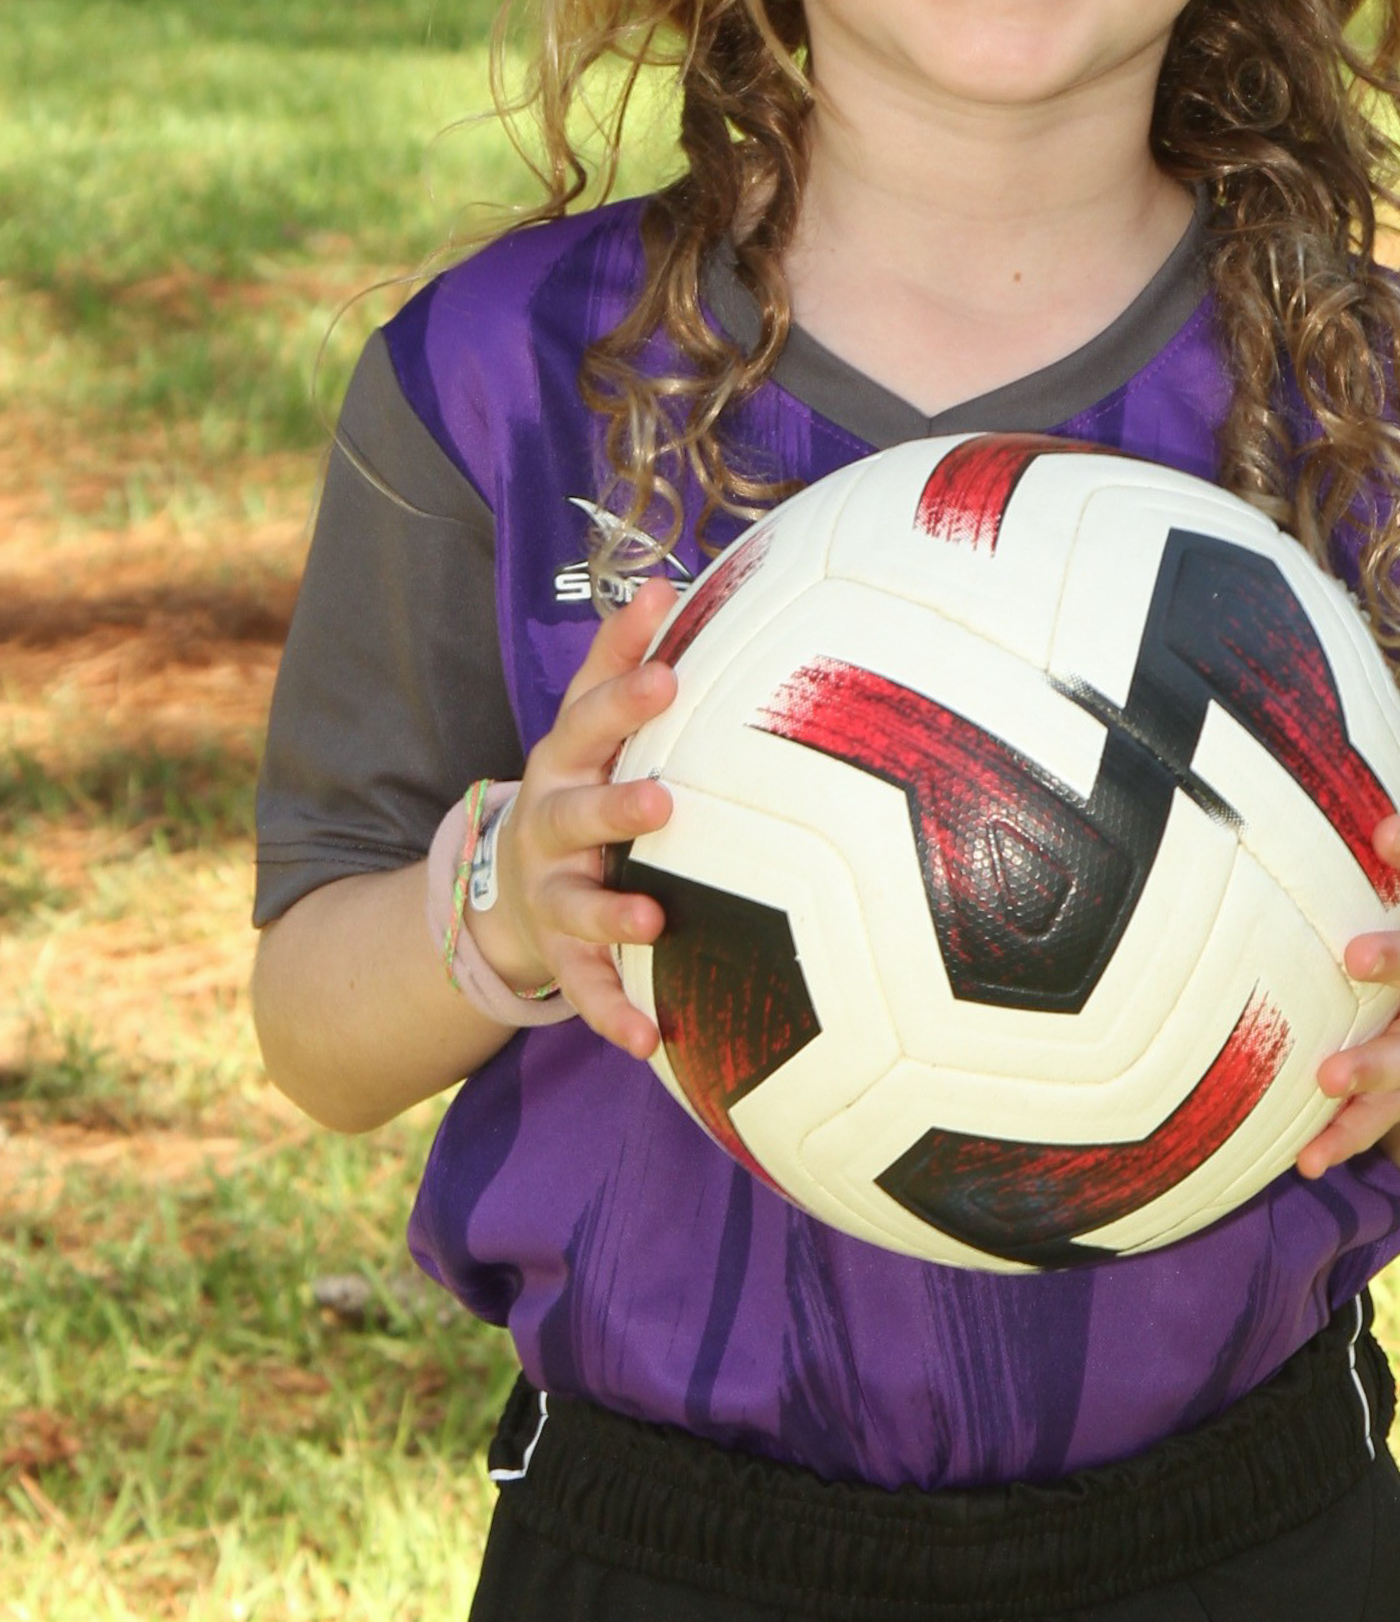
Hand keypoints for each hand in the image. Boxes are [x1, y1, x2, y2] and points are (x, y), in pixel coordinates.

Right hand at [467, 581, 678, 1059]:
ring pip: (578, 905)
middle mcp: (550, 824)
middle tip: (663, 801)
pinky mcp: (559, 954)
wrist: (506, 883)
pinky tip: (652, 1042)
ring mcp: (550, 893)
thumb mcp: (589, 721)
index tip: (671, 672)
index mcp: (566, 760)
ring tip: (653, 922)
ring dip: (613, 915)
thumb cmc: (579, 780)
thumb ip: (623, 657)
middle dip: (616, 806)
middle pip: (577, 811)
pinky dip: (615, 1016)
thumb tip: (666, 579)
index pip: (591, 718)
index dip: (626, 693)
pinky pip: (587, 990)